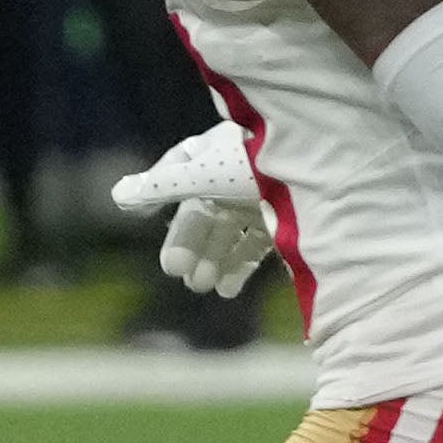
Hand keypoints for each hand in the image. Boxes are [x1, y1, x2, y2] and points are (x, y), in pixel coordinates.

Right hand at [114, 123, 274, 298]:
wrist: (325, 168)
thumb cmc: (257, 163)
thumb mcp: (204, 173)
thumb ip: (161, 186)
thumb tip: (117, 196)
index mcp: (213, 153)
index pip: (176, 175)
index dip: (158, 196)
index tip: (145, 215)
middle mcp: (233, 174)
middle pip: (202, 214)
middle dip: (190, 245)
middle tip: (179, 275)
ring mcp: (259, 197)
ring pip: (227, 234)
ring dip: (212, 260)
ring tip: (202, 287)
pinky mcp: (284, 219)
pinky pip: (255, 246)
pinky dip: (240, 267)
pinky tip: (228, 289)